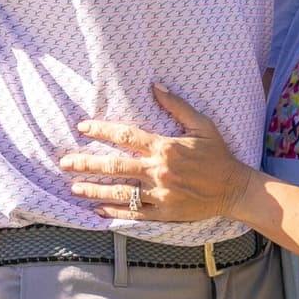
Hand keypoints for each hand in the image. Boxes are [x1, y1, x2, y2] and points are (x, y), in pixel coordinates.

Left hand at [62, 84, 253, 222]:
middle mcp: (159, 170)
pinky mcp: (164, 212)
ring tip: (72, 187)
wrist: (235, 188)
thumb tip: (155, 86)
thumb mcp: (202, 125)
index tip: (83, 127)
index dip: (101, 129)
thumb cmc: (219, 155)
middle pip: (115, 165)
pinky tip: (96, 210)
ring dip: (93, 189)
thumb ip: (177, 106)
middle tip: (64, 162)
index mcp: (166, 147)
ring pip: (119, 191)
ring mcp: (160, 193)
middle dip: (86, 163)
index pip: (126, 135)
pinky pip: (134, 213)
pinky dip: (113, 212)